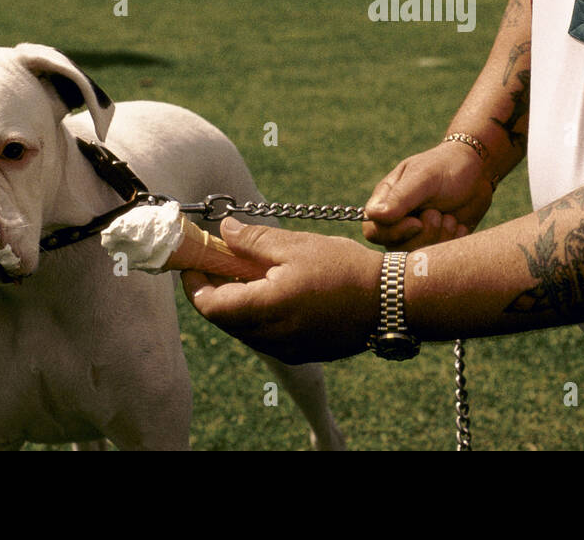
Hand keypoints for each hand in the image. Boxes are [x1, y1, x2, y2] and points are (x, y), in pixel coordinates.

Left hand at [180, 217, 380, 363]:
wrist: (390, 301)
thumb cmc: (344, 269)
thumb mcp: (297, 245)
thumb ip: (253, 241)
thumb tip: (223, 231)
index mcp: (264, 309)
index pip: (209, 306)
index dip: (194, 284)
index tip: (193, 261)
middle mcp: (270, 337)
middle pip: (223, 318)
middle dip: (213, 289)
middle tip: (217, 260)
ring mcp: (285, 349)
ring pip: (244, 328)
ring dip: (236, 302)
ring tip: (247, 271)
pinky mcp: (301, 352)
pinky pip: (265, 335)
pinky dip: (258, 313)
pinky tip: (273, 289)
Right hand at [363, 141, 492, 250]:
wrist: (478, 173)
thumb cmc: (447, 167)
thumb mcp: (425, 177)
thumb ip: (400, 196)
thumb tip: (374, 216)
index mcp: (386, 201)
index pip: (372, 230)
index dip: (393, 232)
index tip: (417, 222)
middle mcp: (398, 221)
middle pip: (395, 248)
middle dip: (422, 236)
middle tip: (438, 214)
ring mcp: (417, 235)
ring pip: (417, 256)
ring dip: (439, 238)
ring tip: (451, 218)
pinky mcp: (436, 243)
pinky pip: (439, 258)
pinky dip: (452, 243)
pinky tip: (459, 226)